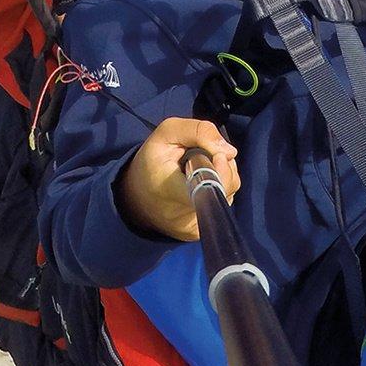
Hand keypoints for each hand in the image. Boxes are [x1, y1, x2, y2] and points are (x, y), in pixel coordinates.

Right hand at [118, 119, 239, 241]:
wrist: (135, 196)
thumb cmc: (151, 162)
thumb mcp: (167, 133)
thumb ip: (199, 132)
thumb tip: (230, 151)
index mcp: (172, 190)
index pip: (211, 185)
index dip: (221, 167)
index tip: (215, 154)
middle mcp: (184, 216)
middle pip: (227, 186)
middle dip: (221, 165)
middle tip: (201, 158)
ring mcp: (192, 228)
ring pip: (228, 194)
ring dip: (221, 176)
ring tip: (199, 170)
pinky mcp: (197, 234)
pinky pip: (221, 204)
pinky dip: (216, 189)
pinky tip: (200, 184)